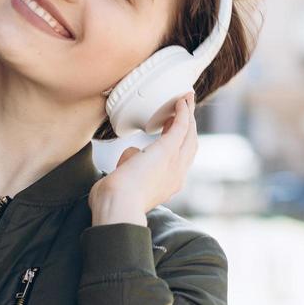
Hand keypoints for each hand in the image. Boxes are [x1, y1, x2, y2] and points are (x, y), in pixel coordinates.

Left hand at [89, 91, 197, 219]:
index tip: (172, 128)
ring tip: (185, 100)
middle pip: (190, 146)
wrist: (117, 204)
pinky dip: (182, 112)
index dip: (178, 143)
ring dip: (189, 115)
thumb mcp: (123, 180)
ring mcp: (175, 164)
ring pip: (189, 135)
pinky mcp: (168, 151)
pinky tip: (180, 101)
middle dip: (190, 127)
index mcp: (167, 185)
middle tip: (185, 110)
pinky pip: (181, 126)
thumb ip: (128, 166)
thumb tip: (131, 155)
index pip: (179, 161)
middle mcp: (176, 176)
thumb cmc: (113, 199)